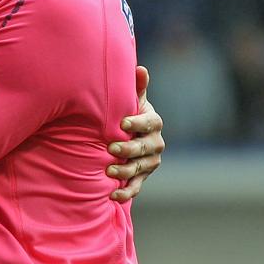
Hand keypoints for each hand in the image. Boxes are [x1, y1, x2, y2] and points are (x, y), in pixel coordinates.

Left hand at [107, 66, 164, 200]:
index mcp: (153, 123)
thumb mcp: (132, 101)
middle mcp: (155, 144)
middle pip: (145, 148)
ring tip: (108, 171)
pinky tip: (113, 195)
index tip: (123, 123)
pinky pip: (136, 187)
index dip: (138, 123)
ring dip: (125, 171)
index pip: (150, 123)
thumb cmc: (126, 114)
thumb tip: (140, 68)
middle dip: (129, 149)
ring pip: (140, 168)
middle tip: (111, 148)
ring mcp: (149, 162)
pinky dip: (125, 193)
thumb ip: (136, 88)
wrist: (126, 137)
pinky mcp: (141, 177)